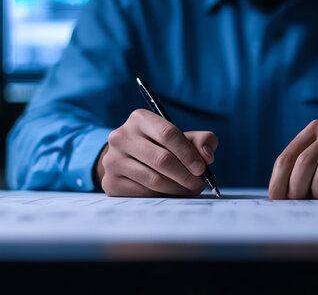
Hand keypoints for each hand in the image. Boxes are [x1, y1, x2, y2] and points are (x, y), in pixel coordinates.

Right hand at [95, 109, 216, 196]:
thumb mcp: (182, 137)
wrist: (127, 159)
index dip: (188, 153)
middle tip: (198, 184)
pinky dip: (163, 197)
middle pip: (162, 159)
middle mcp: (121, 137)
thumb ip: (202, 140)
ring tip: (189, 190)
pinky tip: (171, 194)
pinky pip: (143, 195)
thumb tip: (207, 157)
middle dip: (186, 175)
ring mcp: (113, 160)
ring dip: (177, 189)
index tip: (202, 168)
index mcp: (140, 119)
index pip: (168, 134)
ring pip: (154, 180)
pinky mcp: (111, 183)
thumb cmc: (162, 147)